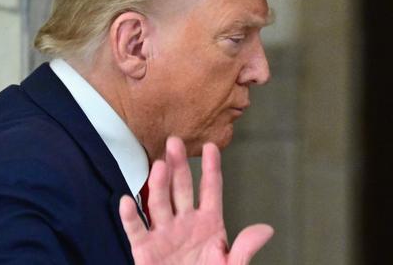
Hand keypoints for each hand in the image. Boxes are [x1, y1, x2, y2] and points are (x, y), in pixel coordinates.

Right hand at [119, 136, 273, 264]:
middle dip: (178, 166)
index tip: (211, 147)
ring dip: (158, 185)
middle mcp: (185, 222)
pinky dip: (130, 216)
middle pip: (181, 188)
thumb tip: (266, 230)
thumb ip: (244, 249)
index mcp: (209, 223)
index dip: (211, 168)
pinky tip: (127, 201)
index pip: (210, 189)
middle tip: (175, 143)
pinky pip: (136, 230)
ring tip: (159, 166)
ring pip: (159, 203)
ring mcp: (164, 234)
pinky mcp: (145, 250)